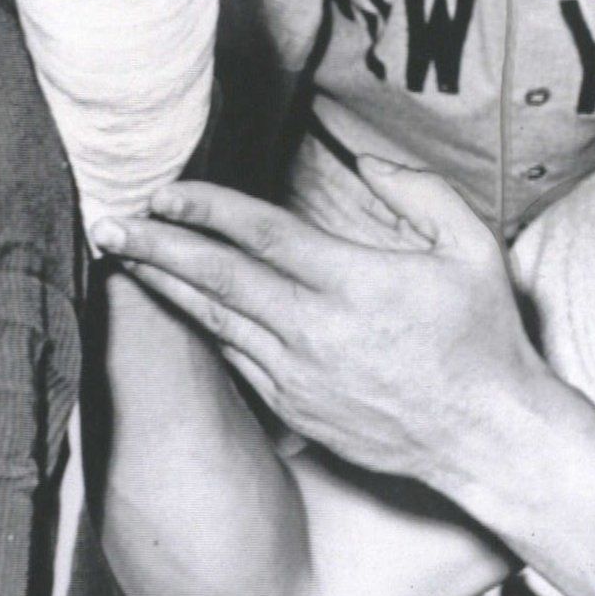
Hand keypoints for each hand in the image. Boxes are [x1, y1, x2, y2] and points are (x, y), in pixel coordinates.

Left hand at [91, 162, 542, 484]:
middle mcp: (316, 331)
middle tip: (111, 222)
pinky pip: (234, 360)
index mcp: (356, 285)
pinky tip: (175, 309)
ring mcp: (299, 376)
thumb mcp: (472, 250)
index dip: (209, 210)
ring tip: (123, 258)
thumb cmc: (483, 339)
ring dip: (166, 287)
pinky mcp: (294, 408)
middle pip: (220, 280)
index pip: (265, 237)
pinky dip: (198, 330)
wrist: (483, 437)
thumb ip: (420, 193)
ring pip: (216, 323)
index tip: (167, 190)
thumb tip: (367, 158)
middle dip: (159, 247)